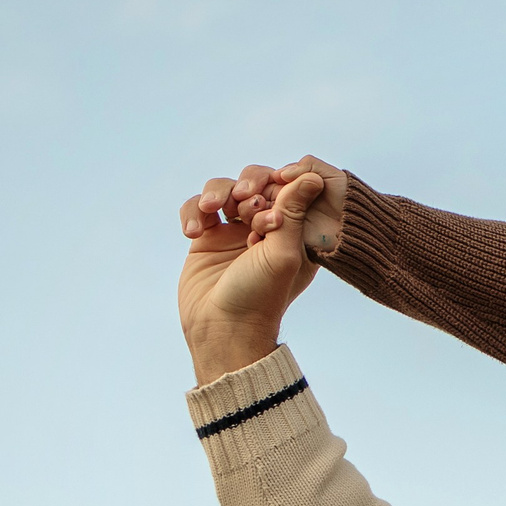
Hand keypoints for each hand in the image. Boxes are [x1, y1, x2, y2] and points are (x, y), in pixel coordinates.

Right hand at [177, 172, 327, 383]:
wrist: (222, 330)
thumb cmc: (260, 296)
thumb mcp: (283, 252)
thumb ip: (294, 212)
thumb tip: (312, 176)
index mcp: (293, 231)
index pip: (286, 188)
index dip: (275, 184)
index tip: (266, 198)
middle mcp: (265, 227)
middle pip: (253, 182)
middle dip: (246, 186)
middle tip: (244, 203)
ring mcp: (233, 231)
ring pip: (222, 189)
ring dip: (216, 193)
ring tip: (213, 211)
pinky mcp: (206, 238)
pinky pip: (197, 208)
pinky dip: (193, 212)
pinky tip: (194, 233)